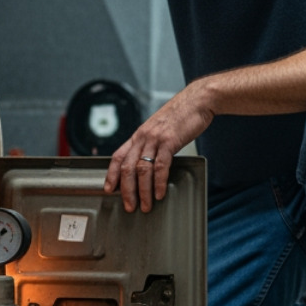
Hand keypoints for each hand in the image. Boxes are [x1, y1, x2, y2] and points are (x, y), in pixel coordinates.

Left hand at [104, 84, 214, 212]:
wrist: (197, 100)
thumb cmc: (181, 115)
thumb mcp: (160, 128)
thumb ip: (152, 143)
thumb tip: (149, 161)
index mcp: (139, 134)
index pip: (118, 156)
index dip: (111, 174)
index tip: (109, 189)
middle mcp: (143, 137)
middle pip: (127, 167)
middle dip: (127, 190)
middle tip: (130, 206)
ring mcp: (155, 139)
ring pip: (142, 170)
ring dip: (143, 191)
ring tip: (146, 205)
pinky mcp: (169, 141)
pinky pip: (160, 166)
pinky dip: (158, 182)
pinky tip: (159, 193)